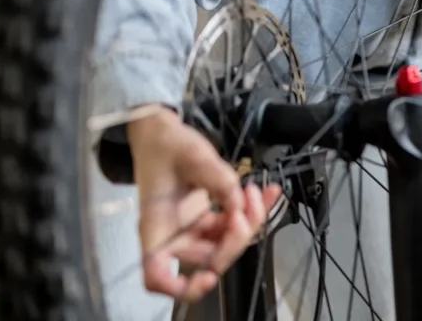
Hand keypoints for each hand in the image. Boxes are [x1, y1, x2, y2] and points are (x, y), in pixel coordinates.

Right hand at [127, 106, 281, 300]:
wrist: (161, 132)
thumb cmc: (166, 144)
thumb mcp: (193, 155)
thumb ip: (219, 179)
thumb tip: (240, 203)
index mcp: (156, 225)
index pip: (156, 275)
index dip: (180, 288)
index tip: (208, 276)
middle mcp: (172, 234)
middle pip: (207, 259)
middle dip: (236, 237)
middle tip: (249, 204)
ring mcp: (190, 229)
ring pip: (225, 243)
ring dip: (249, 221)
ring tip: (260, 192)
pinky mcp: (204, 218)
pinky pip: (231, 224)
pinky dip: (251, 210)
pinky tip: (265, 192)